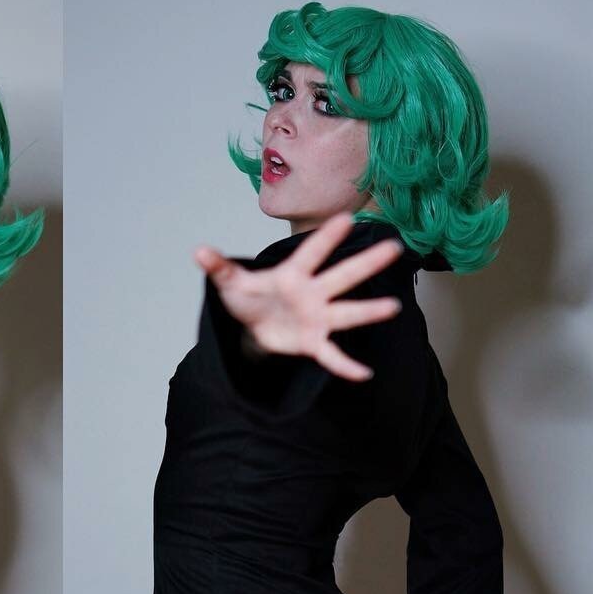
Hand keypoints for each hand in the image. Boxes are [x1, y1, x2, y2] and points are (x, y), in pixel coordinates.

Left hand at [195, 210, 405, 380]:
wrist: (252, 330)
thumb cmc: (248, 299)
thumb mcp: (231, 284)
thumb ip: (220, 268)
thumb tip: (199, 252)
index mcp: (292, 275)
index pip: (310, 253)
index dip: (326, 238)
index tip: (346, 219)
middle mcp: (312, 293)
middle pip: (341, 276)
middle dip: (365, 263)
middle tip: (393, 247)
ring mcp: (316, 317)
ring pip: (346, 312)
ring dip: (368, 311)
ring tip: (393, 307)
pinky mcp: (313, 341)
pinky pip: (331, 354)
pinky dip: (345, 365)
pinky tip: (363, 374)